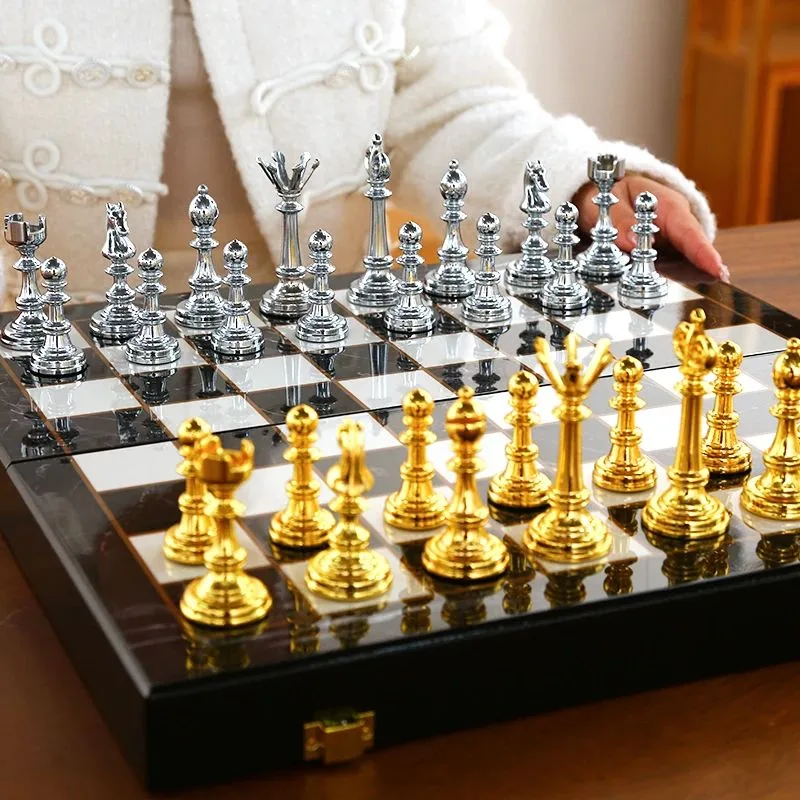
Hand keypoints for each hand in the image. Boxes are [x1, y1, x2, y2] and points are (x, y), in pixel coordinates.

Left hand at [572, 174, 728, 281]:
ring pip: (685, 262)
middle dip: (703, 270)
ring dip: (688, 278)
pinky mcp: (667, 252)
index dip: (702, 252)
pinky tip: (677, 292)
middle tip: (716, 289)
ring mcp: (673, 240)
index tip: (715, 269)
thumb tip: (631, 241)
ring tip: (701, 294)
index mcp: (668, 206)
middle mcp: (677, 224)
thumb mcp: (611, 201)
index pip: (688, 231)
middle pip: (693, 250)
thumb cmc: (614, 193)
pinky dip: (674, 279)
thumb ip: (620, 220)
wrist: (609, 192)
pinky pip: (672, 267)